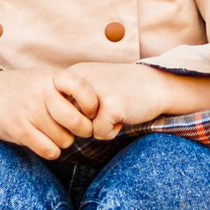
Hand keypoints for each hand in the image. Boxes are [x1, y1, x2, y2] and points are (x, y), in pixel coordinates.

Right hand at [0, 67, 100, 160]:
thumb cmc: (23, 89)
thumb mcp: (44, 78)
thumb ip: (67, 89)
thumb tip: (100, 112)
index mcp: (51, 76)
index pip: (84, 90)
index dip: (92, 105)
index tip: (88, 111)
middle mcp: (40, 92)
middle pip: (77, 122)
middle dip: (82, 131)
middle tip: (77, 129)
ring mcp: (28, 111)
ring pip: (64, 140)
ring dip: (64, 141)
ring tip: (54, 132)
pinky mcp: (18, 129)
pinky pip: (49, 150)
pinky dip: (52, 150)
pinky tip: (46, 142)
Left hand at [62, 62, 209, 139]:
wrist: (157, 84)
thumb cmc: (124, 89)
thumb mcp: (93, 85)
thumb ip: (73, 99)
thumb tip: (52, 124)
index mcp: (74, 74)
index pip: (58, 108)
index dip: (76, 115)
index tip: (94, 107)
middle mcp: (80, 81)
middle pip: (68, 121)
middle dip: (85, 123)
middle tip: (105, 110)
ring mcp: (95, 93)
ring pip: (83, 129)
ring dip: (99, 127)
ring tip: (115, 112)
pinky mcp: (110, 106)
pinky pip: (100, 134)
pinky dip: (112, 131)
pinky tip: (124, 116)